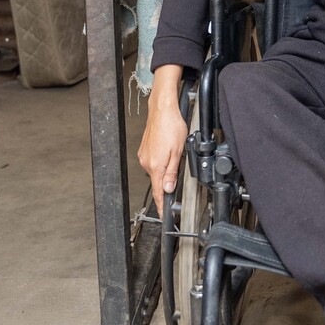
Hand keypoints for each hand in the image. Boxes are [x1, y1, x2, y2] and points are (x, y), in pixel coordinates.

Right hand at [137, 64, 186, 215]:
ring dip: (167, 169)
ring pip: (158, 171)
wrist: (162, 109)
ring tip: (176, 154)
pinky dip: (162, 161)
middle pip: (160, 181)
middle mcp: (146, 163)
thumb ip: (172, 173)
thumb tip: (169, 189)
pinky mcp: (145, 150)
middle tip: (180, 170)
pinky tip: (170, 150)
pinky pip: (155, 162)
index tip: (164, 215)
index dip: (161, 205)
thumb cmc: (171, 126)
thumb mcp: (178, 152)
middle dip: (169, 181)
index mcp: (155, 166)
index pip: (159, 192)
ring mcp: (144, 156)